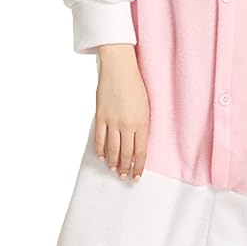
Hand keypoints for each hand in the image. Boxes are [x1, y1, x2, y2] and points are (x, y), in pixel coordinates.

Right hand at [94, 44, 149, 178]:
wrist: (119, 69)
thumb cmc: (136, 85)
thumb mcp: (147, 106)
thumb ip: (142, 125)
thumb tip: (139, 142)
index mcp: (141, 123)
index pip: (140, 152)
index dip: (138, 166)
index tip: (137, 176)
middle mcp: (127, 125)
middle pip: (126, 154)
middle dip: (126, 168)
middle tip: (125, 177)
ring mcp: (112, 121)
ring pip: (112, 149)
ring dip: (114, 162)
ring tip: (115, 170)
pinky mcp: (100, 116)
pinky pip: (99, 138)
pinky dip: (100, 150)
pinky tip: (103, 157)